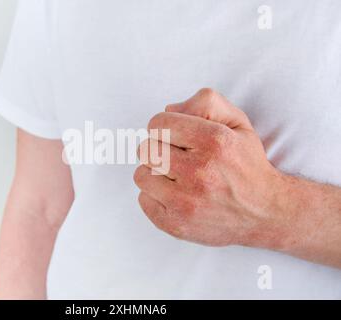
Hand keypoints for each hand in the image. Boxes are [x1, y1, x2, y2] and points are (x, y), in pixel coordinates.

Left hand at [134, 88, 290, 248]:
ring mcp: (186, 202)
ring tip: (177, 177)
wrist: (265, 212)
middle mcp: (199, 172)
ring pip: (141, 175)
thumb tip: (168, 110)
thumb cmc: (246, 164)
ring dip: (156, 174)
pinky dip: (155, 197)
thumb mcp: (237, 122)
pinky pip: (143, 201)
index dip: (164, 127)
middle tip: (177, 157)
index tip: (175, 136)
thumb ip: (205, 103)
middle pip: (146, 149)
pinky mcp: (177, 224)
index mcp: (214, 141)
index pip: (157, 124)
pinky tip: (176, 195)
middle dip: (159, 149)